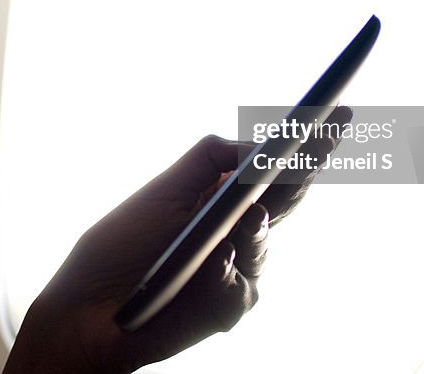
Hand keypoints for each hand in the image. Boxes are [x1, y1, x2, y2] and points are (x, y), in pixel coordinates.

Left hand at [3, 106, 352, 373]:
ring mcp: (236, 267)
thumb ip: (208, 160)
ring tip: (246, 218)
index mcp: (218, 194)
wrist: (89, 309)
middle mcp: (235, 229)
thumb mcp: (162, 191)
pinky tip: (212, 268)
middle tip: (328, 138)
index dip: (305, 143)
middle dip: (309, 167)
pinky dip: (226, 277)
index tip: (334, 114)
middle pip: (285, 198)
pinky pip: (242, 287)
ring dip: (255, 231)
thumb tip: (258, 146)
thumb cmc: (120, 246)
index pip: (271, 167)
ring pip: (265, 243)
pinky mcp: (229, 304)